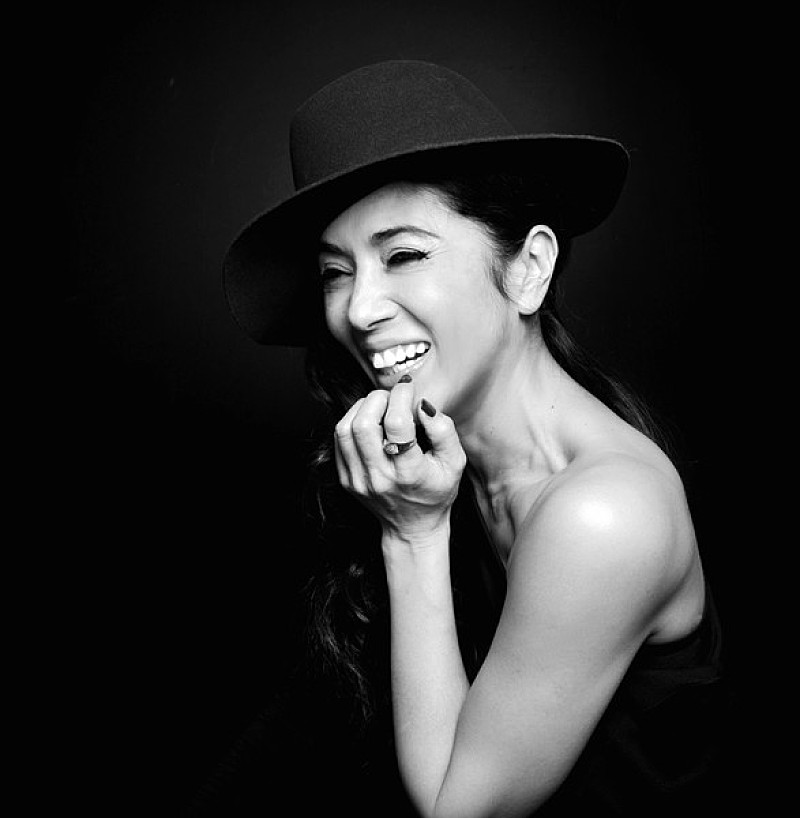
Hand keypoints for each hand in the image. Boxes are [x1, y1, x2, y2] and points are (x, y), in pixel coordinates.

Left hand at [334, 379, 466, 542]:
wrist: (412, 527)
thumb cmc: (436, 492)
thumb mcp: (455, 462)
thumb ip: (443, 430)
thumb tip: (423, 404)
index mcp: (408, 473)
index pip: (397, 424)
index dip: (401, 396)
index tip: (408, 388)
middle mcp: (379, 477)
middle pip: (364, 424)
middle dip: (378, 399)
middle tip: (392, 397)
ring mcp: (358, 479)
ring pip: (345, 429)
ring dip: (362, 408)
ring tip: (379, 406)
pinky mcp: (346, 478)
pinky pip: (339, 440)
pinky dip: (352, 421)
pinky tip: (369, 421)